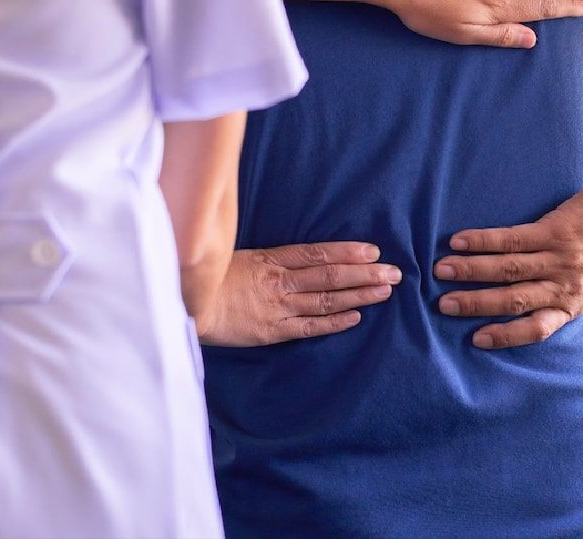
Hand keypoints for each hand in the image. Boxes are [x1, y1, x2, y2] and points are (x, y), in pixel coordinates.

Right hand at [196, 242, 401, 346]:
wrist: (187, 305)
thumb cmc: (213, 277)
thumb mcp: (244, 256)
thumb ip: (274, 257)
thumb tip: (305, 255)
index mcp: (272, 260)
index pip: (318, 253)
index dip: (347, 252)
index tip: (373, 251)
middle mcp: (280, 282)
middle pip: (329, 276)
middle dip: (365, 274)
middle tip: (395, 272)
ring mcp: (278, 307)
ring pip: (325, 300)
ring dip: (358, 296)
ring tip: (385, 291)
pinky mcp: (272, 330)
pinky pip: (308, 326)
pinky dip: (333, 322)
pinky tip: (356, 318)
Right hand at [433, 174, 582, 348]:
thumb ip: (574, 302)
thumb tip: (554, 318)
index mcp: (572, 304)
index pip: (536, 329)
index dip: (505, 336)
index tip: (475, 340)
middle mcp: (565, 286)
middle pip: (513, 300)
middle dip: (475, 304)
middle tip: (443, 305)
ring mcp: (560, 258)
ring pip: (507, 269)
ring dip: (471, 271)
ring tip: (441, 270)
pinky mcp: (556, 231)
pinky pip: (512, 240)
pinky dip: (483, 241)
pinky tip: (460, 241)